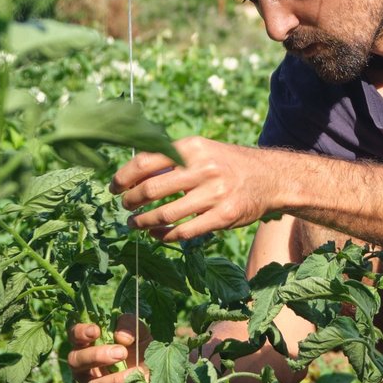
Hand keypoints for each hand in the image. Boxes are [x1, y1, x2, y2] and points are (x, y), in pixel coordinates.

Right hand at [67, 316, 149, 382]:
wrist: (156, 379)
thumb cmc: (142, 352)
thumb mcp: (140, 333)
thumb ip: (130, 325)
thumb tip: (120, 336)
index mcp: (89, 346)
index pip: (74, 336)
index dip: (80, 333)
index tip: (96, 330)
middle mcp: (85, 369)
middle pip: (75, 361)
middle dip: (97, 356)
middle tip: (121, 353)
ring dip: (111, 381)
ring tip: (133, 374)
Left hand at [110, 136, 275, 243]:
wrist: (269, 177)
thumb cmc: (227, 164)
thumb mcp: (201, 151)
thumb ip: (171, 158)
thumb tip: (131, 172)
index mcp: (192, 147)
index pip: (146, 161)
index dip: (123, 176)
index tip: (112, 188)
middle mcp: (203, 168)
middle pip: (151, 189)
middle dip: (131, 201)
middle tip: (124, 207)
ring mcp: (215, 193)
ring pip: (166, 213)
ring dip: (144, 222)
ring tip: (135, 223)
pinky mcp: (224, 216)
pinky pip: (185, 231)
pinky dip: (166, 235)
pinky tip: (158, 234)